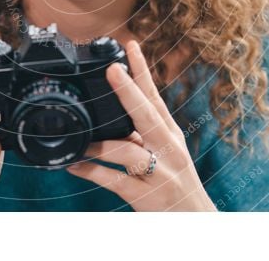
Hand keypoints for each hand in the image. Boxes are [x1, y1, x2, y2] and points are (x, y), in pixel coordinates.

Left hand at [66, 40, 216, 210]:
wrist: (195, 222)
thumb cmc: (175, 184)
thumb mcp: (166, 153)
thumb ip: (143, 134)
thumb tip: (112, 115)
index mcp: (169, 134)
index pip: (155, 96)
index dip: (142, 70)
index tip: (129, 45)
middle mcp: (168, 148)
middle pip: (147, 114)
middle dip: (129, 91)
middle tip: (112, 69)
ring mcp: (160, 172)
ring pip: (128, 150)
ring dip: (99, 144)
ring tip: (79, 139)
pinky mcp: (149, 197)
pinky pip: (115, 180)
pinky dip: (92, 171)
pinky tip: (74, 165)